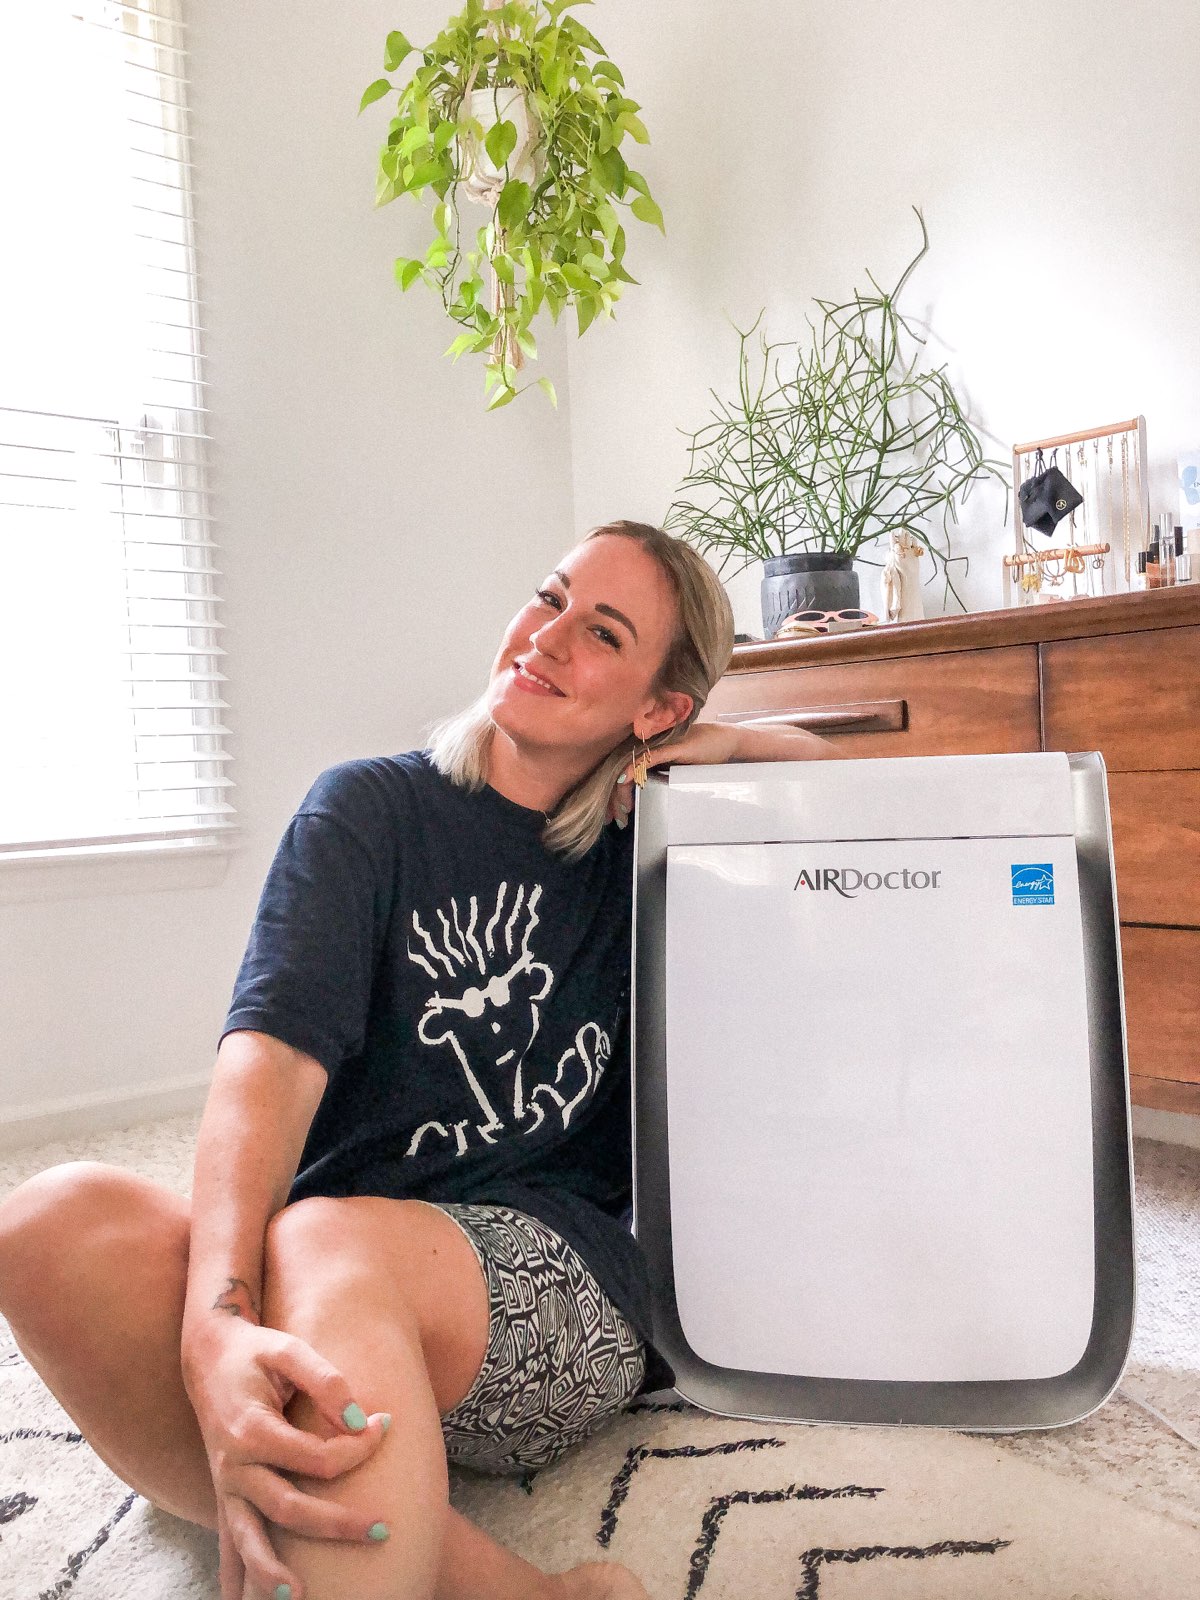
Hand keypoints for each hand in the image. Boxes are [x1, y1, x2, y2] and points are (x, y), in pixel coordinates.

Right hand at [184, 1317, 390, 1599]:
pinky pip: (229, 1540)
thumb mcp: (290, 1350)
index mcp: (252, 1430)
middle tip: (383, 1531)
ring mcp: (226, 1485)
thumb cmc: (257, 1352)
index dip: (358, 1447)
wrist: (208, 1356)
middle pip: (289, 1508)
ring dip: (270, 1571)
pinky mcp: (225, 1494)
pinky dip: (237, 1573)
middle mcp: (234, 1465)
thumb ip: (325, 1379)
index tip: (386, 1425)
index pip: (316, 1457)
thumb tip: (360, 1419)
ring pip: (249, 1537)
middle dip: (337, 1524)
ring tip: (299, 1596)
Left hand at [606, 723, 742, 826]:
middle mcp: (649, 745)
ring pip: (632, 766)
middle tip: (616, 818)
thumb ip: (658, 776)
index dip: (614, 790)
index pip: (622, 769)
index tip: (613, 812)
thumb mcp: (675, 768)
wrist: (726, 741)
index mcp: (648, 751)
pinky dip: (634, 768)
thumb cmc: (702, 754)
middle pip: (622, 769)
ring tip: (622, 809)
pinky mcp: (672, 746)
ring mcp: (660, 744)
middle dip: (615, 796)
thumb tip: (643, 796)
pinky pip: (649, 758)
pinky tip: (623, 780)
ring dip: (623, 789)